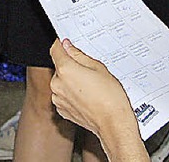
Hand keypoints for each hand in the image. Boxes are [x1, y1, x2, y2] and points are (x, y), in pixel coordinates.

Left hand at [50, 39, 146, 160]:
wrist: (113, 124)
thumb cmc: (110, 97)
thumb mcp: (98, 67)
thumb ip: (79, 54)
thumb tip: (68, 46)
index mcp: (65, 70)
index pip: (55, 49)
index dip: (62, 44)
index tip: (67, 43)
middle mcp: (57, 85)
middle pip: (59, 67)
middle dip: (70, 65)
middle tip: (88, 70)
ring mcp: (58, 99)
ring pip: (61, 81)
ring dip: (70, 80)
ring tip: (89, 85)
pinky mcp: (62, 110)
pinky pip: (63, 95)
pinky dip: (71, 93)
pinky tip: (86, 96)